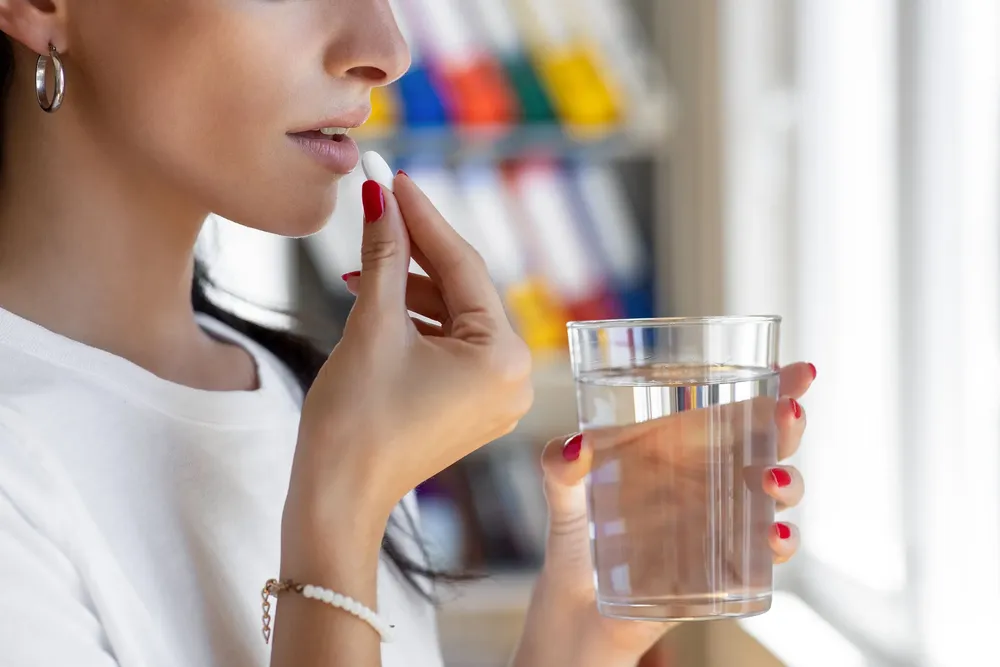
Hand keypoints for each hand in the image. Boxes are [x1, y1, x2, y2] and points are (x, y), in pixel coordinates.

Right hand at [289, 173, 532, 524]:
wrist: (337, 498)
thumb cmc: (355, 420)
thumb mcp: (372, 327)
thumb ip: (382, 256)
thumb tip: (379, 196)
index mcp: (502, 356)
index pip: (464, 265)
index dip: (422, 216)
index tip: (392, 176)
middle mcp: (514, 375)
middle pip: (463, 288)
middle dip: (416, 249)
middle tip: (378, 203)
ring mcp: (496, 393)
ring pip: (454, 314)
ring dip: (411, 285)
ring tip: (361, 262)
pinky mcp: (473, 403)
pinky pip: (451, 343)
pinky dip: (418, 319)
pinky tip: (377, 297)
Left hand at [515, 363, 813, 666]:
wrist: (578, 609)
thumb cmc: (579, 538)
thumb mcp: (564, 495)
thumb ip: (559, 468)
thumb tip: (574, 446)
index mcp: (681, 447)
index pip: (736, 407)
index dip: (775, 386)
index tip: (800, 370)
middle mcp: (711, 479)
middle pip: (768, 443)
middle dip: (790, 424)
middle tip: (789, 413)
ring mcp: (722, 522)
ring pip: (777, 495)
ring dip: (789, 483)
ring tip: (772, 481)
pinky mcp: (724, 566)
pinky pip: (766, 553)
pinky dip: (779, 544)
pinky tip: (772, 538)